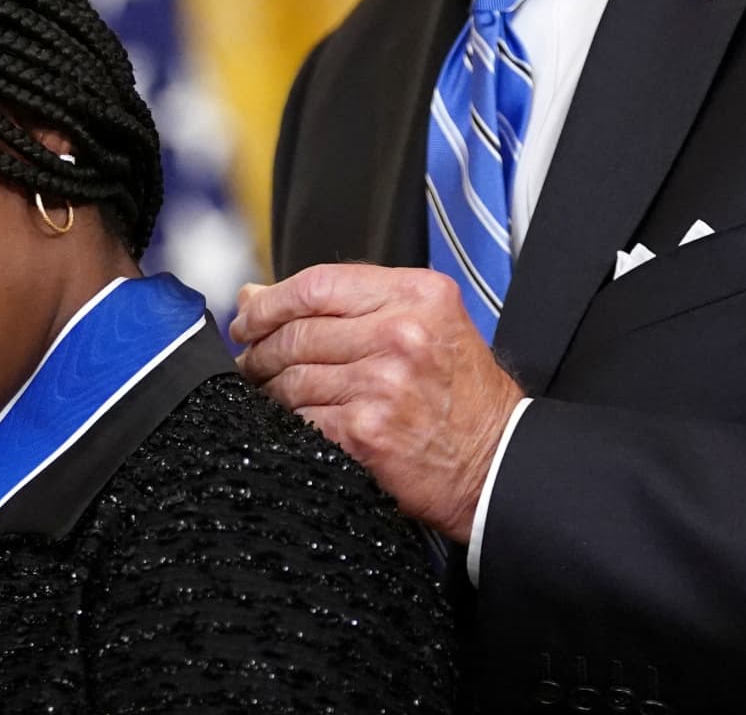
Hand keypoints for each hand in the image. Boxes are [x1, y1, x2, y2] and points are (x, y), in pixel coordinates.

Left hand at [232, 263, 525, 540]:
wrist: (497, 462)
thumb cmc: (462, 397)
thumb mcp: (424, 325)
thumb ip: (347, 304)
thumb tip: (255, 294)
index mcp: (418, 296)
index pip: (317, 283)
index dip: (270, 302)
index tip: (248, 317)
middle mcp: (401, 334)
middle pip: (297, 331)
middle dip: (260, 349)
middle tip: (250, 360)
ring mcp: (383, 384)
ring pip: (291, 377)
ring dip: (267, 388)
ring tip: (265, 392)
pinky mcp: (366, 432)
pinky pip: (300, 419)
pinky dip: (286, 422)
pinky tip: (288, 423)